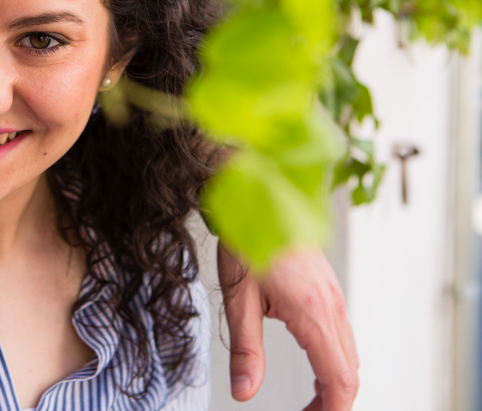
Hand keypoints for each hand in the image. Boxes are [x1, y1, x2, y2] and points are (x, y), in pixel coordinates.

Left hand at [217, 245, 359, 410]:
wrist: (257, 198)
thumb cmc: (245, 241)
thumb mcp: (239, 300)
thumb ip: (245, 350)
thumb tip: (244, 391)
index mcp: (314, 313)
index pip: (339, 380)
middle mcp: (332, 306)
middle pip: (350, 372)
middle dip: (333, 403)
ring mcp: (334, 296)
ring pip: (349, 354)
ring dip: (334, 384)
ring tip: (310, 403)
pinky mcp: (328, 289)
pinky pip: (342, 335)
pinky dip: (334, 361)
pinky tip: (314, 368)